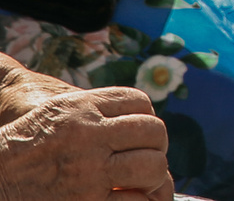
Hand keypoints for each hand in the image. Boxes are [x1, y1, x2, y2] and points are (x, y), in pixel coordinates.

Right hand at [0, 85, 172, 200]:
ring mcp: (88, 171)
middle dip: (155, 146)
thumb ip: (92, 113)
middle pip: (153, 132)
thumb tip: (138, 120)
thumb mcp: (51, 115)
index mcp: (78, 108)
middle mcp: (87, 135)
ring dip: (154, 176)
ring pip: (152, 167)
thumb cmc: (20, 152)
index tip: (139, 134)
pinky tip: (133, 200)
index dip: (145, 117)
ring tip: (142, 182)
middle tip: (146, 159)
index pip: (138, 101)